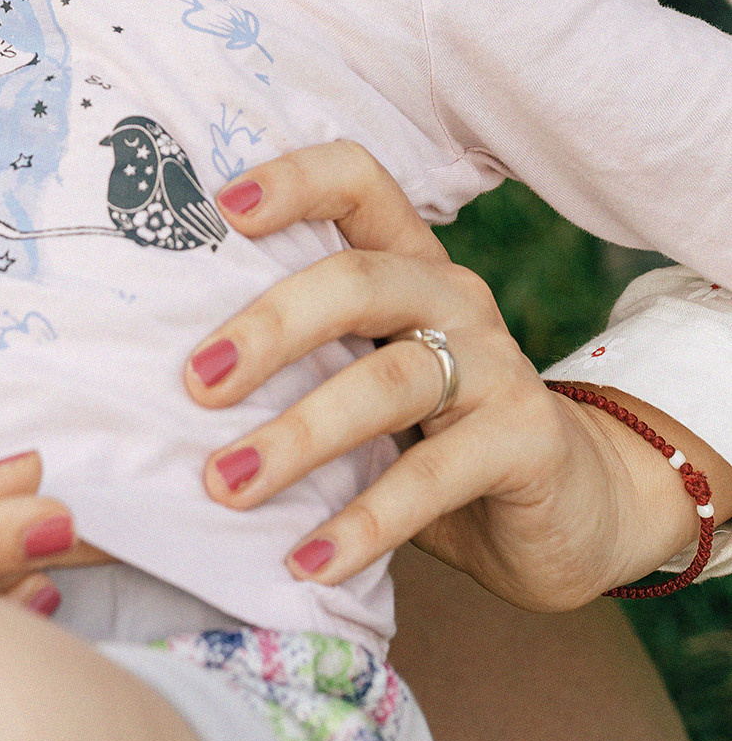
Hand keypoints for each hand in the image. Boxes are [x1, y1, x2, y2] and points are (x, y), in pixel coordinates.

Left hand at [185, 141, 731, 609]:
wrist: (570, 506)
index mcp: (407, 261)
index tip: (219, 208)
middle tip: (194, 384)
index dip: (293, 181)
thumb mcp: (366, 373)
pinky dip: (364, 523)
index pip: (357, 181)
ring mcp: (498, 365)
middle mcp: (453, 297)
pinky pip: (434, 478)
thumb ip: (301, 354)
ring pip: (388, 381)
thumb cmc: (434, 431)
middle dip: (268, 328)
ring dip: (298, 436)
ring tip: (227, 484)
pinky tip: (309, 560)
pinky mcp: (527, 441)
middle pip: (356, 282)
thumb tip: (170, 368)